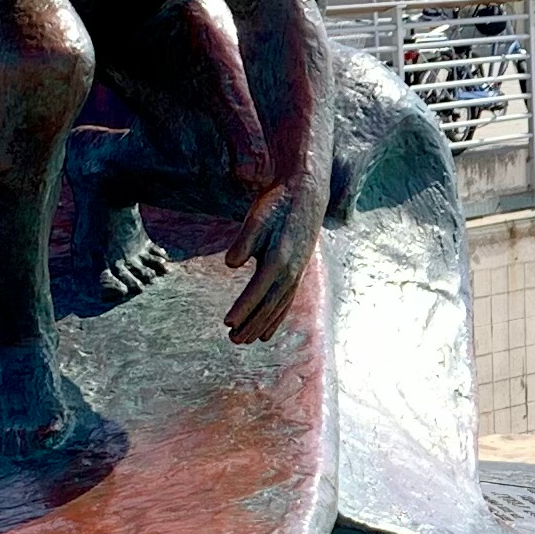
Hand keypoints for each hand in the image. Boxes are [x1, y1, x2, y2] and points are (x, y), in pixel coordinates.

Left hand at [221, 154, 325, 344]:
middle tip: (233, 341)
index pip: (258, 290)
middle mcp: (291, 271)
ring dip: (262, 326)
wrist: (307, 192)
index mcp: (279, 258)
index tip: (227, 322)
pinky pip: (287, 302)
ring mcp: (296, 273)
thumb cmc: (278, 203)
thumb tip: (231, 263)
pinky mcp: (297, 272)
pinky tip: (267, 333)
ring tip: (245, 341)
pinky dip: (277, 319)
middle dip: (251, 325)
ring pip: (278, 307)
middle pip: (269, 306)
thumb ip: (245, 241)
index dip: (243, 308)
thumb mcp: (258, 216)